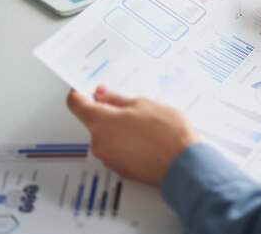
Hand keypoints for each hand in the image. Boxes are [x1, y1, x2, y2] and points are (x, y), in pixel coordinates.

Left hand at [67, 86, 198, 185]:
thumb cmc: (168, 133)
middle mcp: (99, 143)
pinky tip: (148, 141)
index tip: (87, 90)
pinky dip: (128, 144)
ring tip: (147, 127)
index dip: (80, 94)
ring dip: (121, 130)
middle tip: (134, 109)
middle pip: (95, 122)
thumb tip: (102, 95)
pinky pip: (118, 151)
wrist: (184, 164)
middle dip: (110, 114)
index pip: (76, 104)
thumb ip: (118, 100)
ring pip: (108, 137)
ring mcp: (109, 159)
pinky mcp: (121, 170)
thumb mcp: (144, 105)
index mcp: (101, 122)